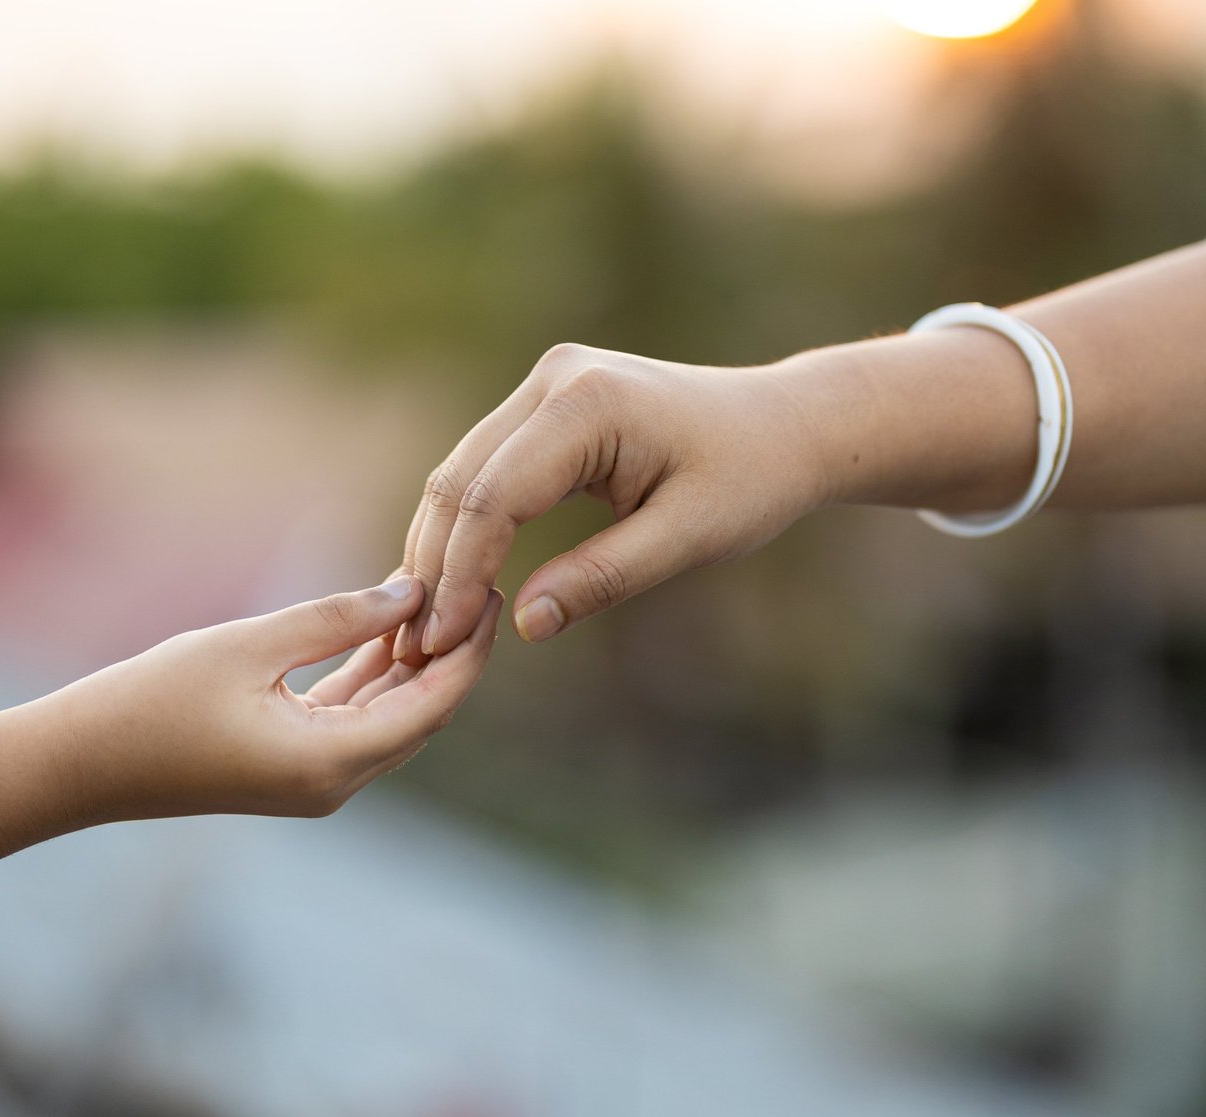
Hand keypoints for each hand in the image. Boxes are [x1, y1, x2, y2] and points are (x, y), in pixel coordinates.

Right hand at [51, 577, 502, 820]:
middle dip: (452, 651)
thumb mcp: (248, 645)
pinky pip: (351, 718)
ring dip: (412, 660)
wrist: (74, 766)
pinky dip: (370, 675)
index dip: (470, 649)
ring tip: (441, 591)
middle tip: (482, 581)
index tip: (495, 591)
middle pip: (421, 714)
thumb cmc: (151, 702)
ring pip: (388, 716)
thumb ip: (335, 618)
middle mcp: (335, 783)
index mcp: (331, 763)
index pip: (433, 705)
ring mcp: (313, 781)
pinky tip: (386, 622)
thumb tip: (413, 590)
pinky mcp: (291, 768)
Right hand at [393, 343, 836, 661]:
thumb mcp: (689, 538)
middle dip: (436, 567)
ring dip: (440, 548)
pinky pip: (487, 467)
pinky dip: (467, 525)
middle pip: (461, 479)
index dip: (463, 575)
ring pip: (463, 472)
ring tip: (428, 629)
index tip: (444, 644)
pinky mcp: (549, 402)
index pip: (494, 495)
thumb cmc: (751, 479)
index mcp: (590, 403)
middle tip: (419, 649)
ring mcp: (548, 384)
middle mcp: (555, 379)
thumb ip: (605, 578)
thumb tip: (524, 626)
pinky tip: (455, 585)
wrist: (786, 425)